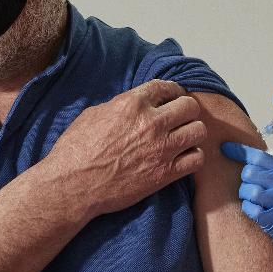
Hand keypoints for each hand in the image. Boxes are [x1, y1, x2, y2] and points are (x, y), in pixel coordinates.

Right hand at [44, 79, 205, 222]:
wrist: (73, 185)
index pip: (166, 87)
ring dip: (192, 133)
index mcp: (132, 104)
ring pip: (199, 130)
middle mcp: (151, 123)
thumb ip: (120, 106)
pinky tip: (182, 158)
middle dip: (186, 110)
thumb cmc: (76, 150)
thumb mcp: (94, 115)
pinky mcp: (165, 173)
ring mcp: (161, 149)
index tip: (173, 97)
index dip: (172, 91)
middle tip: (179, 119)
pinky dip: (193, 157)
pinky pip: (197, 159)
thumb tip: (135, 106)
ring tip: (183, 138)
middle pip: (189, 106)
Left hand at [221, 142, 272, 271]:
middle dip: (245, 180)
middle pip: (249, 172)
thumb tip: (252, 164)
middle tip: (252, 189)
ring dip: (246, 196)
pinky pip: (249, 209)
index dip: (238, 151)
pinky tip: (257, 212)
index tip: (224, 148)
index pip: (258, 156)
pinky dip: (249, 209)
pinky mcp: (272, 219)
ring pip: (247, 190)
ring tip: (255, 201)